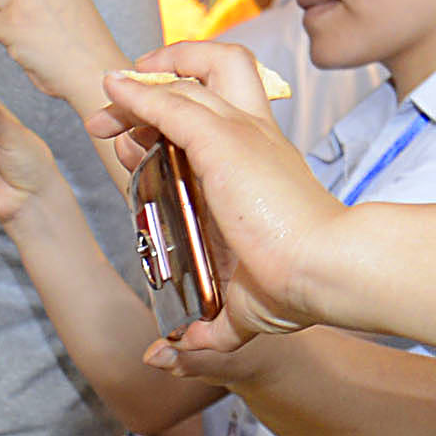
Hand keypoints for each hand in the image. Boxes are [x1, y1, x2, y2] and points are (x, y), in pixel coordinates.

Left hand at [102, 50, 330, 351]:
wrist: (327, 270)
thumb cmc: (299, 286)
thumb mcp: (239, 312)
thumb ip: (205, 335)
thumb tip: (164, 357)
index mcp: (256, 167)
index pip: (208, 123)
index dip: (165, 126)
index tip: (132, 148)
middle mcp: (252, 139)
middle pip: (207, 79)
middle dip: (160, 83)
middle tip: (117, 114)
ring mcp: (241, 133)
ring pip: (192, 78)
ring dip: (142, 83)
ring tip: (108, 98)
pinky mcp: (224, 139)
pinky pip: (172, 102)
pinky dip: (140, 93)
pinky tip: (115, 90)